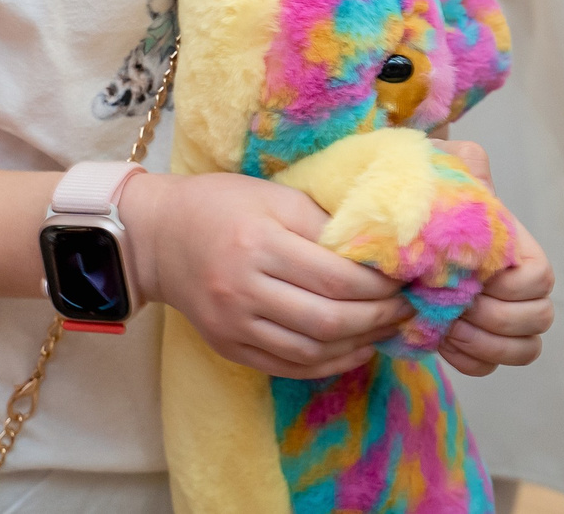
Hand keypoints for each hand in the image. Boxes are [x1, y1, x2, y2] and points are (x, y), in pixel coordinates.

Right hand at [123, 170, 410, 379]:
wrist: (156, 235)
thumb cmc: (218, 204)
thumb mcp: (272, 195)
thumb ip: (321, 221)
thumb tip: (376, 249)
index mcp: (259, 242)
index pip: (335, 276)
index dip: (379, 285)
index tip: (405, 278)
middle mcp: (244, 288)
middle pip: (328, 319)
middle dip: (379, 318)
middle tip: (407, 309)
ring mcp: (234, 323)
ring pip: (312, 350)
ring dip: (359, 344)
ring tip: (386, 329)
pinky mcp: (228, 346)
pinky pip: (288, 366)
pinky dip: (327, 364)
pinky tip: (353, 350)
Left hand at [429, 138, 554, 377]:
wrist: (387, 212)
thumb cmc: (419, 184)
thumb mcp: (443, 166)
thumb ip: (468, 169)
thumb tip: (480, 181)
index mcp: (513, 245)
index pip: (540, 279)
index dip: (513, 287)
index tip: (473, 276)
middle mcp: (512, 283)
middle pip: (540, 320)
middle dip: (496, 320)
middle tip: (456, 305)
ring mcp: (494, 314)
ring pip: (523, 349)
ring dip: (486, 344)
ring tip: (446, 324)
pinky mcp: (469, 338)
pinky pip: (487, 367)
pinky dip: (468, 360)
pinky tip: (439, 339)